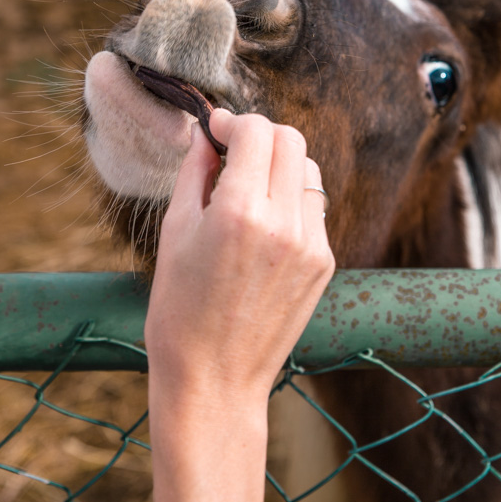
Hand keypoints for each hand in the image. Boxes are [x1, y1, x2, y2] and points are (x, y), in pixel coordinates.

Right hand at [145, 109, 334, 404]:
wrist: (214, 380)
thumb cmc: (179, 309)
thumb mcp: (175, 232)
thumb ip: (196, 172)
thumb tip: (207, 134)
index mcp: (239, 212)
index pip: (256, 131)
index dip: (233, 121)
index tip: (215, 130)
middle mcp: (283, 224)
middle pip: (291, 139)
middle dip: (260, 135)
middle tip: (232, 151)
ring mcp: (311, 245)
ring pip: (309, 169)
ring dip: (280, 164)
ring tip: (247, 189)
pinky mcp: (325, 264)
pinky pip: (315, 208)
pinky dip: (291, 200)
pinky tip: (263, 224)